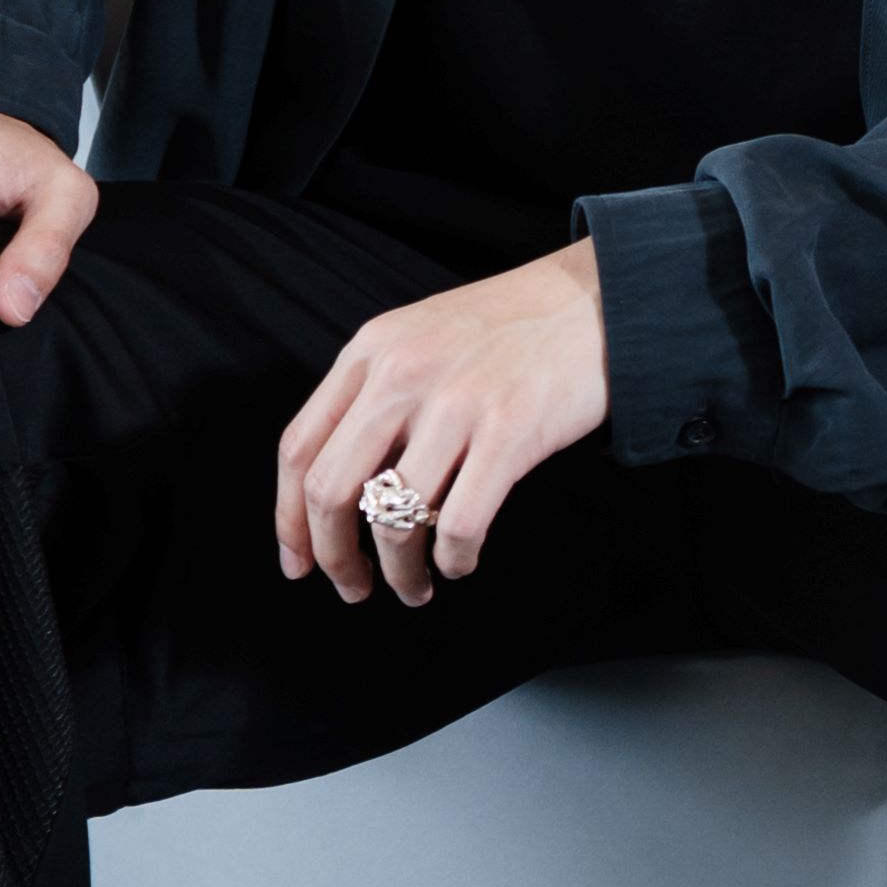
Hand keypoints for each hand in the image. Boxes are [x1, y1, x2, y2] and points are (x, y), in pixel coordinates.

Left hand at [272, 243, 612, 607]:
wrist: (598, 299)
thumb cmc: (513, 325)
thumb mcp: (422, 336)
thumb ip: (376, 392)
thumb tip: (339, 485)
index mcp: (371, 352)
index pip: (299, 449)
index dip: (288, 519)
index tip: (300, 562)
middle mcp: (402, 376)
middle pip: (331, 491)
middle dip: (334, 557)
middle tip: (351, 587)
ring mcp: (456, 404)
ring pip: (395, 520)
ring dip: (399, 572)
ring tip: (413, 587)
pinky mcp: (510, 432)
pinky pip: (460, 524)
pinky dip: (454, 559)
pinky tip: (460, 562)